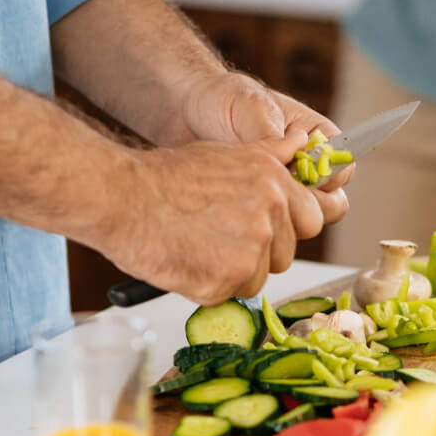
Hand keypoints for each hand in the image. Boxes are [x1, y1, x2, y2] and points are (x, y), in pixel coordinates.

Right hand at [92, 132, 327, 303]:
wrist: (121, 198)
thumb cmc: (166, 176)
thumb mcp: (227, 152)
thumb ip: (272, 154)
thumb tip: (303, 140)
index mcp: (275, 183)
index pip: (313, 219)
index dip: (288, 228)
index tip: (263, 227)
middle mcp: (270, 215)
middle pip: (286, 255)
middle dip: (261, 254)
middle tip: (221, 238)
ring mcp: (250, 251)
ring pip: (257, 279)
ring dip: (232, 272)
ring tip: (197, 245)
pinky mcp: (225, 282)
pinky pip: (228, 295)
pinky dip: (207, 286)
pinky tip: (185, 260)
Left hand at [157, 70, 351, 223]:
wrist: (183, 110)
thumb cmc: (223, 99)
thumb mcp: (252, 109)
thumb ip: (274, 138)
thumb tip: (290, 165)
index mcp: (318, 137)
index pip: (342, 168)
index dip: (326, 177)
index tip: (297, 172)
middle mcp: (307, 167)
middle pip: (330, 204)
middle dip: (305, 203)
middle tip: (271, 190)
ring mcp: (284, 190)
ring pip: (302, 221)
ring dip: (280, 214)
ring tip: (246, 192)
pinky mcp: (261, 207)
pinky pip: (273, 227)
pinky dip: (258, 220)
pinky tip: (233, 201)